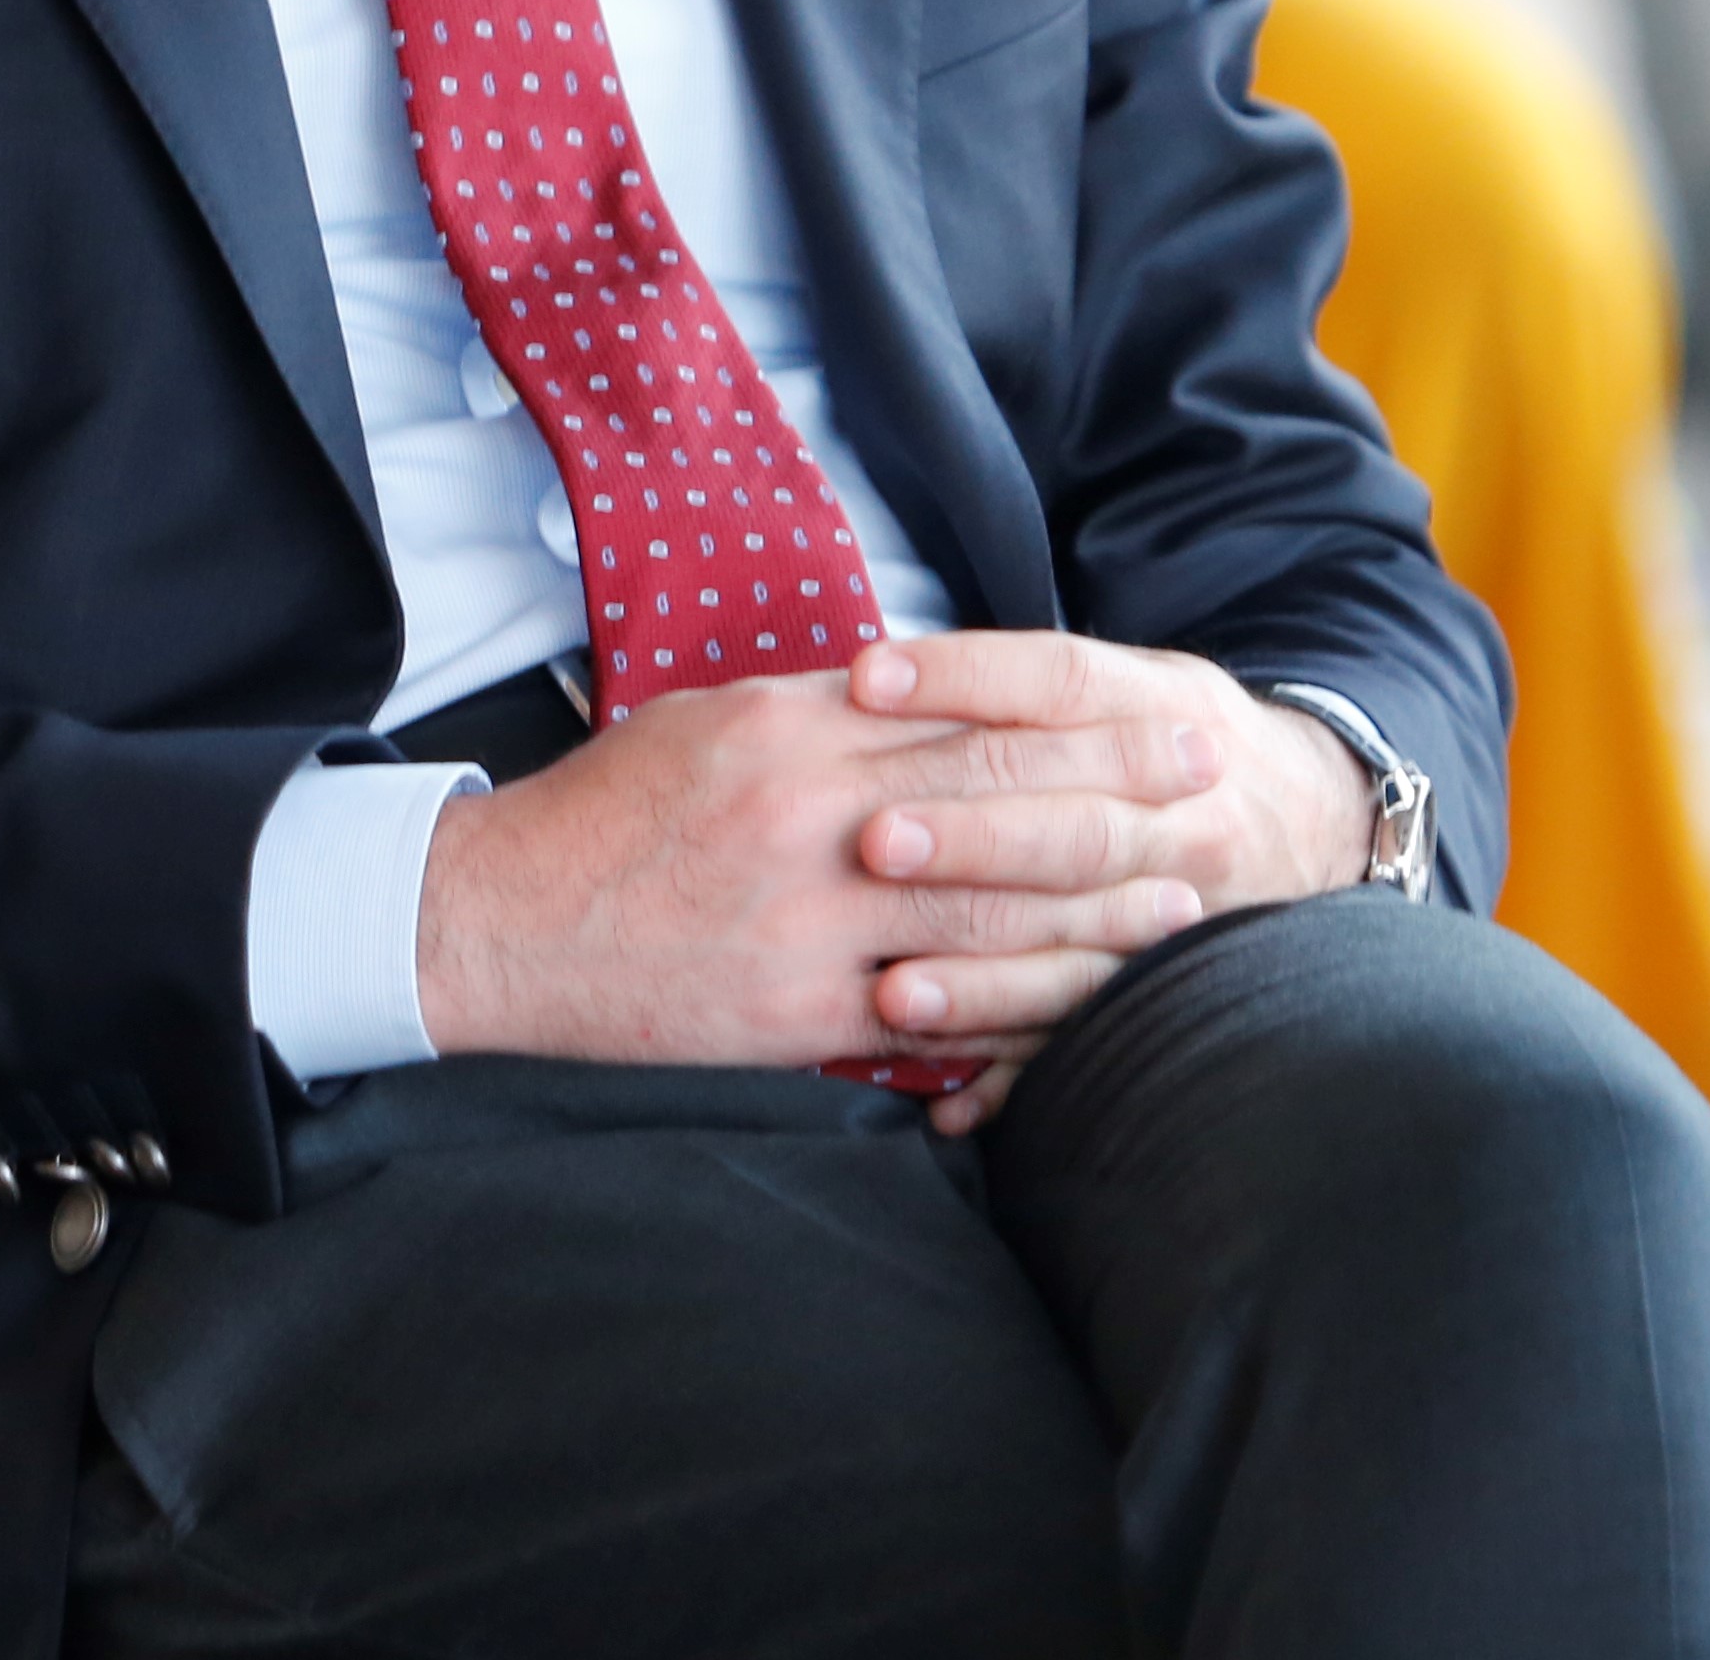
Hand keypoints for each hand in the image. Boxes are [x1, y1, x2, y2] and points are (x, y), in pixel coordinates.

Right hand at [413, 667, 1220, 1115]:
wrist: (501, 925)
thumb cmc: (605, 815)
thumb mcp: (707, 722)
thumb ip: (820, 711)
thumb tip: (922, 692)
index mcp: (791, 732)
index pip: (964, 715)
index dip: (1077, 717)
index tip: (1156, 713)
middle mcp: (811, 819)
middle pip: (998, 801)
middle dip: (1116, 792)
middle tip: (1207, 785)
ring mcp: (809, 924)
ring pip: (984, 911)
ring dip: (1096, 911)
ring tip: (1179, 903)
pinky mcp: (797, 1017)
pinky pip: (932, 1015)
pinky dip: (1013, 1011)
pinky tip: (1080, 1007)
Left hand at [846, 633, 1380, 1124]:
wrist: (1319, 816)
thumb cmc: (1174, 739)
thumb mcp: (1135, 680)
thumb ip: (1027, 684)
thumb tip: (871, 676)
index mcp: (1162, 713)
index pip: (1060, 682)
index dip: (963, 677)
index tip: (867, 681)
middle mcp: (1182, 818)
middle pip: (1073, 828)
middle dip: (973, 838)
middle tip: (874, 841)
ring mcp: (1185, 916)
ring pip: (1085, 951)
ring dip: (986, 979)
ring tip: (893, 989)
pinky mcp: (1168, 993)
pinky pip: (1089, 1039)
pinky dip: (1017, 1072)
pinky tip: (948, 1100)